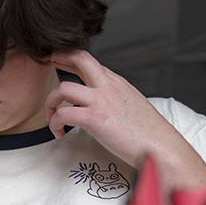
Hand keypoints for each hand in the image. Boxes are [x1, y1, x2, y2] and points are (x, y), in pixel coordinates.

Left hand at [44, 50, 180, 167]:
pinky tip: (59, 133)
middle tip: (44, 63)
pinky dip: (54, 124)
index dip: (68, 58)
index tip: (55, 60)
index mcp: (116, 82)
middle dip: (57, 57)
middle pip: (79, 58)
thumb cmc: (147, 132)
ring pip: (63, 87)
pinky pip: (63, 114)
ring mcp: (102, 101)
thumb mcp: (130, 104)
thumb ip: (112, 96)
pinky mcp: (96, 119)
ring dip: (50, 103)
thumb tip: (97, 98)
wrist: (162, 147)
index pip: (88, 61)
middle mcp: (109, 86)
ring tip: (51, 118)